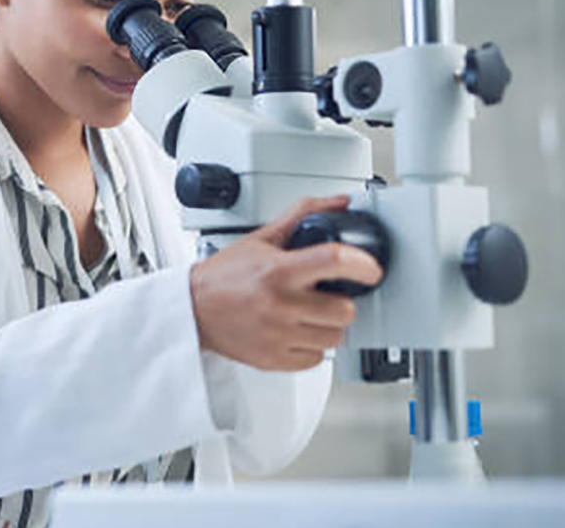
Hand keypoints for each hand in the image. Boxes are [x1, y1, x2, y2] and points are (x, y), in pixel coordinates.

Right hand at [188, 195, 382, 371]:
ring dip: (328, 326)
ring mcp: (278, 336)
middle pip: (344, 310)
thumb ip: (301, 216)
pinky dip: (311, 347)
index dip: (363, 265)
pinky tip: (295, 332)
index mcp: (278, 271)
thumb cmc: (223, 276)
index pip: (335, 261)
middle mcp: (280, 305)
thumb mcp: (261, 239)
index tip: (371, 269)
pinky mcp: (274, 360)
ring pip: (335, 338)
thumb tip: (337, 204)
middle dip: (341, 302)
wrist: (192, 310)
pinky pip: (316, 359)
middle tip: (325, 296)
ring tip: (308, 314)